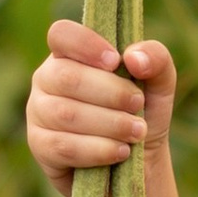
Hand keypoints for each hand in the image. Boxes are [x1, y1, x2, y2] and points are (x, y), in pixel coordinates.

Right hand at [28, 19, 177, 196]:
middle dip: (110, 93)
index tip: (116, 62)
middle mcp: (47, 79)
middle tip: (137, 105)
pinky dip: (98, 149)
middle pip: (67, 77)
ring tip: (137, 132)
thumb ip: (156, 58)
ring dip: (109, 124)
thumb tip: (133, 58)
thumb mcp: (159, 82)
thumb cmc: (142, 112)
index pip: (61, 34)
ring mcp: (38, 112)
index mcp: (70, 54)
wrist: (139, 161)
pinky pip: (63, 146)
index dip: (86, 45)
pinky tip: (121, 151)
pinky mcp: (40, 146)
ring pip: (65, 114)